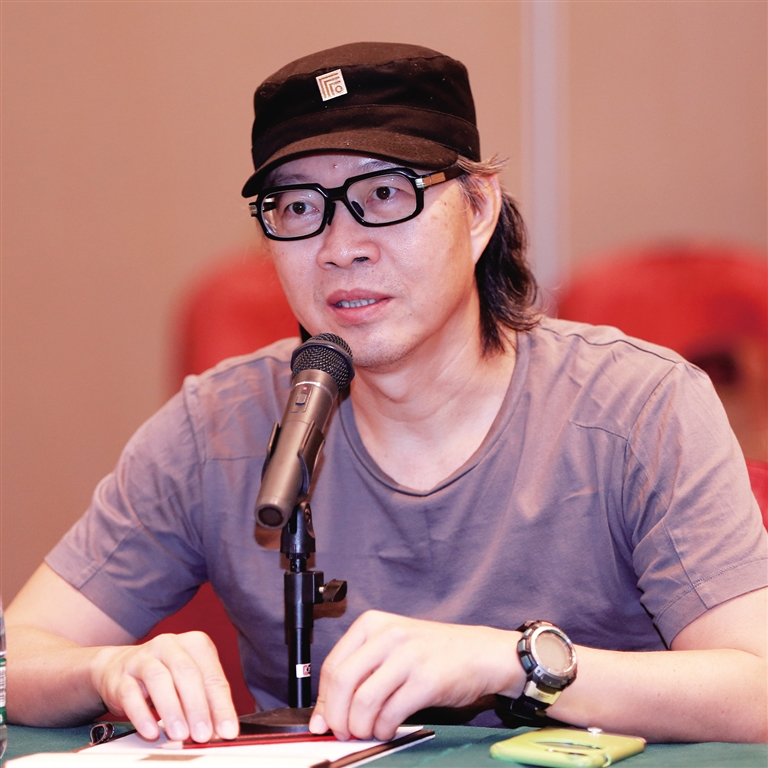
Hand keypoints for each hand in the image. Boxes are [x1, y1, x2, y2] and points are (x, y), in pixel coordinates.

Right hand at [91, 631, 238, 741]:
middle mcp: (169, 645)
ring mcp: (143, 658)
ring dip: (172, 709)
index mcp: (194, 644)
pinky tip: (151, 731)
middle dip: (197, 707)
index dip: (221, 705)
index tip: (227, 731)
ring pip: (159, 679)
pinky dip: (142, 715)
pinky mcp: (120, 676)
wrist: (118, 667)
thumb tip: (220, 731)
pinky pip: (130, 694)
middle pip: (187, 673)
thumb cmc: (165, 675)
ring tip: (180, 734)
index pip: (212, 676)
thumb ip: (206, 703)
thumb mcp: (189, 683)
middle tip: (203, 734)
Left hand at [308, 610, 519, 740]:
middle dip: (337, 717)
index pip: (332, 665)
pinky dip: (383, 729)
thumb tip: (326, 712)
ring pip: (363, 700)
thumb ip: (360, 671)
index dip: (323, 700)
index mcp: (373, 624)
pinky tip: (387, 729)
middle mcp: (388, 635)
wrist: (480, 653)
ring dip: (360, 727)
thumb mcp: (391, 647)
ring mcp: (408, 656)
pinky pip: (390, 713)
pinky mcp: (426, 680)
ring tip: (368, 731)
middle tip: (343, 732)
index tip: (322, 721)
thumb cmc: (432, 652)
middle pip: (342, 682)